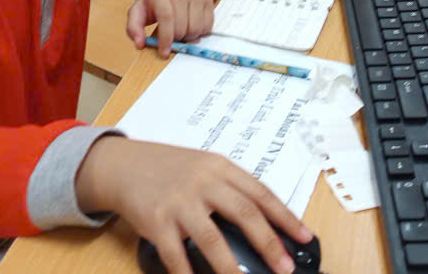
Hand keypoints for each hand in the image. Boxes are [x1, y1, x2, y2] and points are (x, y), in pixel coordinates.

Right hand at [76, 137, 311, 273]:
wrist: (123, 165)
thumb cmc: (168, 168)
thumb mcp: (203, 167)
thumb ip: (229, 189)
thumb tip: (265, 223)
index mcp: (219, 166)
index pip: (261, 193)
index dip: (285, 216)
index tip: (304, 237)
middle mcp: (202, 181)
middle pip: (244, 213)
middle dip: (269, 243)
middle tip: (285, 267)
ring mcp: (179, 201)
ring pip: (213, 238)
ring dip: (232, 267)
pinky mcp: (156, 221)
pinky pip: (177, 255)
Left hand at [126, 0, 214, 55]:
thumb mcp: (139, 9)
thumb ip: (133, 27)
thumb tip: (139, 44)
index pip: (167, 18)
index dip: (166, 38)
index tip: (164, 52)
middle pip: (182, 27)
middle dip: (176, 39)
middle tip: (171, 38)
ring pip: (196, 29)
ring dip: (188, 37)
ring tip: (181, 31)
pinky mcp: (208, 1)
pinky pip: (207, 26)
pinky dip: (200, 33)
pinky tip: (191, 26)